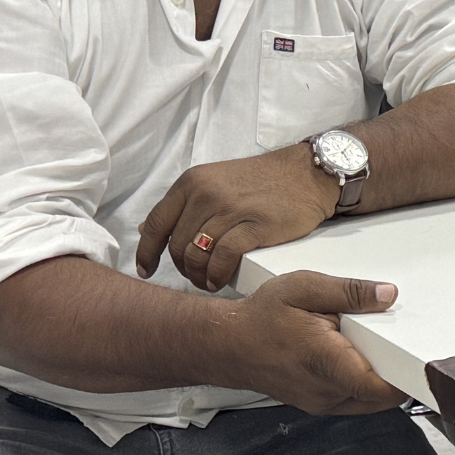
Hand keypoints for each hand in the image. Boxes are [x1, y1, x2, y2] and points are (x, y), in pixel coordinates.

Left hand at [137, 145, 340, 291]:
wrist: (308, 173)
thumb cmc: (263, 180)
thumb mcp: (215, 181)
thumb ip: (183, 205)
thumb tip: (146, 228)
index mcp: (193, 182)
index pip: (156, 223)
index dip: (147, 252)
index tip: (147, 270)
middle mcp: (207, 193)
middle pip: (176, 245)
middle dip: (182, 269)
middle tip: (196, 277)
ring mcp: (231, 209)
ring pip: (197, 255)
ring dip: (199, 276)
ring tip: (209, 281)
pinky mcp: (255, 226)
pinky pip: (223, 259)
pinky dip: (217, 275)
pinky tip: (220, 281)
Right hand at [219, 270, 407, 414]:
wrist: (227, 344)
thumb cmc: (261, 317)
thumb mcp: (305, 287)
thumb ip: (350, 291)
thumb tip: (387, 294)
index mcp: (326, 362)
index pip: (380, 387)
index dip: (406, 375)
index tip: (417, 355)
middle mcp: (325, 391)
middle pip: (381, 394)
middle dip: (395, 369)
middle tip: (395, 339)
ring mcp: (321, 402)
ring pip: (369, 400)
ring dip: (379, 377)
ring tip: (370, 344)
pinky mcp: (318, 403)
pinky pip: (353, 399)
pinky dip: (362, 381)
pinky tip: (354, 355)